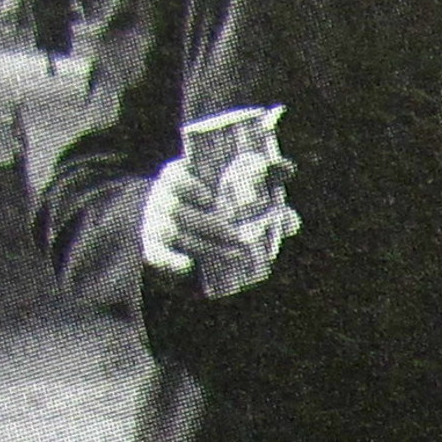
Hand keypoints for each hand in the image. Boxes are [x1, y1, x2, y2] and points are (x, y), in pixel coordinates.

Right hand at [140, 158, 250, 287]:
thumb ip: (260, 186)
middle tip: (238, 238)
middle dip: (212, 226)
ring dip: (205, 245)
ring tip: (234, 255)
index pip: (175, 176)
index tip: (209, 197)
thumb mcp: (231, 193)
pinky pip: (157, 256)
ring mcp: (153, 225)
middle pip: (178, 210)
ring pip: (173, 233)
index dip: (188, 185)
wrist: (173, 231)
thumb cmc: (211, 208)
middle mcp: (161, 200)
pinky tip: (188, 265)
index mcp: (177, 179)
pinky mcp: (152, 250)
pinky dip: (171, 262)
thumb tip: (289, 180)